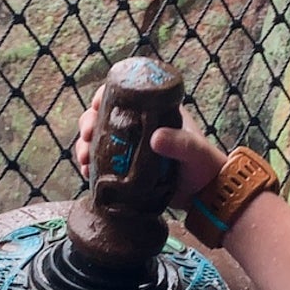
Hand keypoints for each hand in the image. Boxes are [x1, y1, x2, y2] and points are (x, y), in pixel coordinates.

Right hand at [73, 88, 226, 208]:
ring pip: (98, 139)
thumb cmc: (204, 166)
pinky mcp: (126, 168)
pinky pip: (102, 162)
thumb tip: (155, 138)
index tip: (95, 107)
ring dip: (84, 146)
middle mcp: (139, 126)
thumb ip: (178, 142)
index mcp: (155, 111)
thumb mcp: (194, 150)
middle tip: (85, 136)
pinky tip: (86, 173)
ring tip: (83, 160)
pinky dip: (90, 165)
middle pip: (103, 116)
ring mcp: (130, 147)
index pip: (124, 94)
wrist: (206, 195)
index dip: (103, 96)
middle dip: (87, 123)